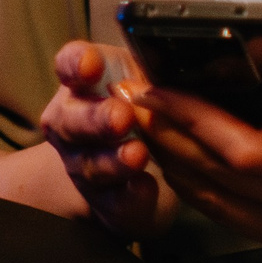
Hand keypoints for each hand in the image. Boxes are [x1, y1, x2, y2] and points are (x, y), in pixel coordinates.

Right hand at [39, 42, 173, 239]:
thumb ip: (158, 70)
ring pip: (92, 165)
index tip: (92, 64)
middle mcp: (73, 125)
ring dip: (114, 161)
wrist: (132, 172)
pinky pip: (115, 203)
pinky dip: (131, 197)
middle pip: (71, 121)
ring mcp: (85, 167)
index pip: (69, 65)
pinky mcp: (106, 203)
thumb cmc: (145, 110)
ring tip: (138, 155)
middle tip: (121, 116)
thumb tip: (192, 59)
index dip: (77, 64)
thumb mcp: (149, 79)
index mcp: (83, 84)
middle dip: (96, 119)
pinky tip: (147, 188)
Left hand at [134, 47, 261, 262]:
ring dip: (173, 164)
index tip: (156, 88)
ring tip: (139, 122)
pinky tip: (177, 159)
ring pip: (220, 205)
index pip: (250, 149)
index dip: (194, 120)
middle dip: (167, 136)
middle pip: (222, 178)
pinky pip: (236, 221)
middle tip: (128, 98)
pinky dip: (199, 190)